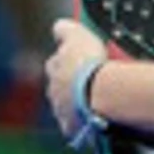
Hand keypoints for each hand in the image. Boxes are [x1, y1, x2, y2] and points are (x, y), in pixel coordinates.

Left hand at [45, 18, 106, 137]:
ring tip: (96, 101)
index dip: (68, 62)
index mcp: (53, 67)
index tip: (79, 62)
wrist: (100, 93)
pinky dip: (83, 121)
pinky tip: (95, 117)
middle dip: (71, 85)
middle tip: (90, 82)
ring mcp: (60, 110)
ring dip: (77, 103)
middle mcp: (52, 89)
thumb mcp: (78, 35)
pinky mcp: (70, 127)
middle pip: (60, 87)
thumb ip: (65, 30)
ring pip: (66, 106)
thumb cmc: (90, 63)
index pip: (56, 62)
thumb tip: (58, 26)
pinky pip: (75, 124)